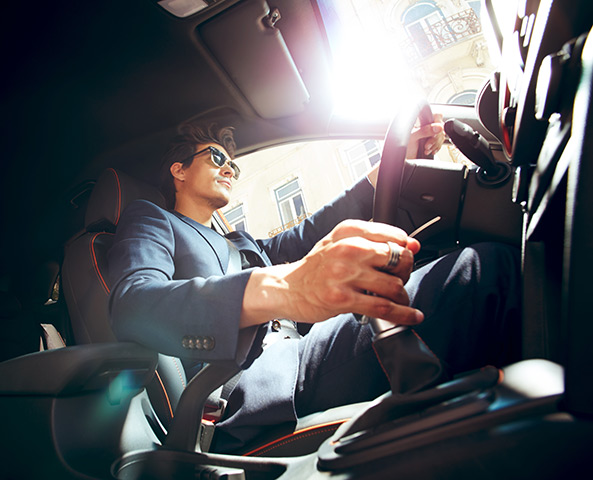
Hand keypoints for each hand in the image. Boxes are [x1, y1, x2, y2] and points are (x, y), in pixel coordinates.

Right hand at [241, 220, 423, 327]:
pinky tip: (411, 316)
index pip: (394, 236)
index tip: (406, 258)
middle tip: (399, 279)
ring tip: (399, 299)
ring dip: (403, 296)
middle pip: (398, 259)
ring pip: (393, 285)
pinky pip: (383, 307)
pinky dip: (403, 314)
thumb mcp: (340, 242)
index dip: (406, 250)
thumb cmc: (316, 267)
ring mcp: (344, 274)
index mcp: (349, 232)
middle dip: (406, 272)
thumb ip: (374, 240)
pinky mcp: (343, 299)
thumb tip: (412, 244)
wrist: (287, 288)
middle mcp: (347, 249)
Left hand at [366, 113, 444, 187]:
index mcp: (420, 121)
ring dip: (435, 144)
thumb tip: (438, 127)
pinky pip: (440, 143)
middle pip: (440, 128)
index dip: (438, 124)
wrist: (400, 160)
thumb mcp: (413, 138)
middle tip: (427, 145)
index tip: (434, 133)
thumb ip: (425, 131)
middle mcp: (425, 126)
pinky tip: (429, 151)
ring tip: (426, 149)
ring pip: (441, 136)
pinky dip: (436, 148)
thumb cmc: (401, 147)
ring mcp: (428, 134)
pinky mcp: (431, 142)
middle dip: (435, 138)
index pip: (436, 116)